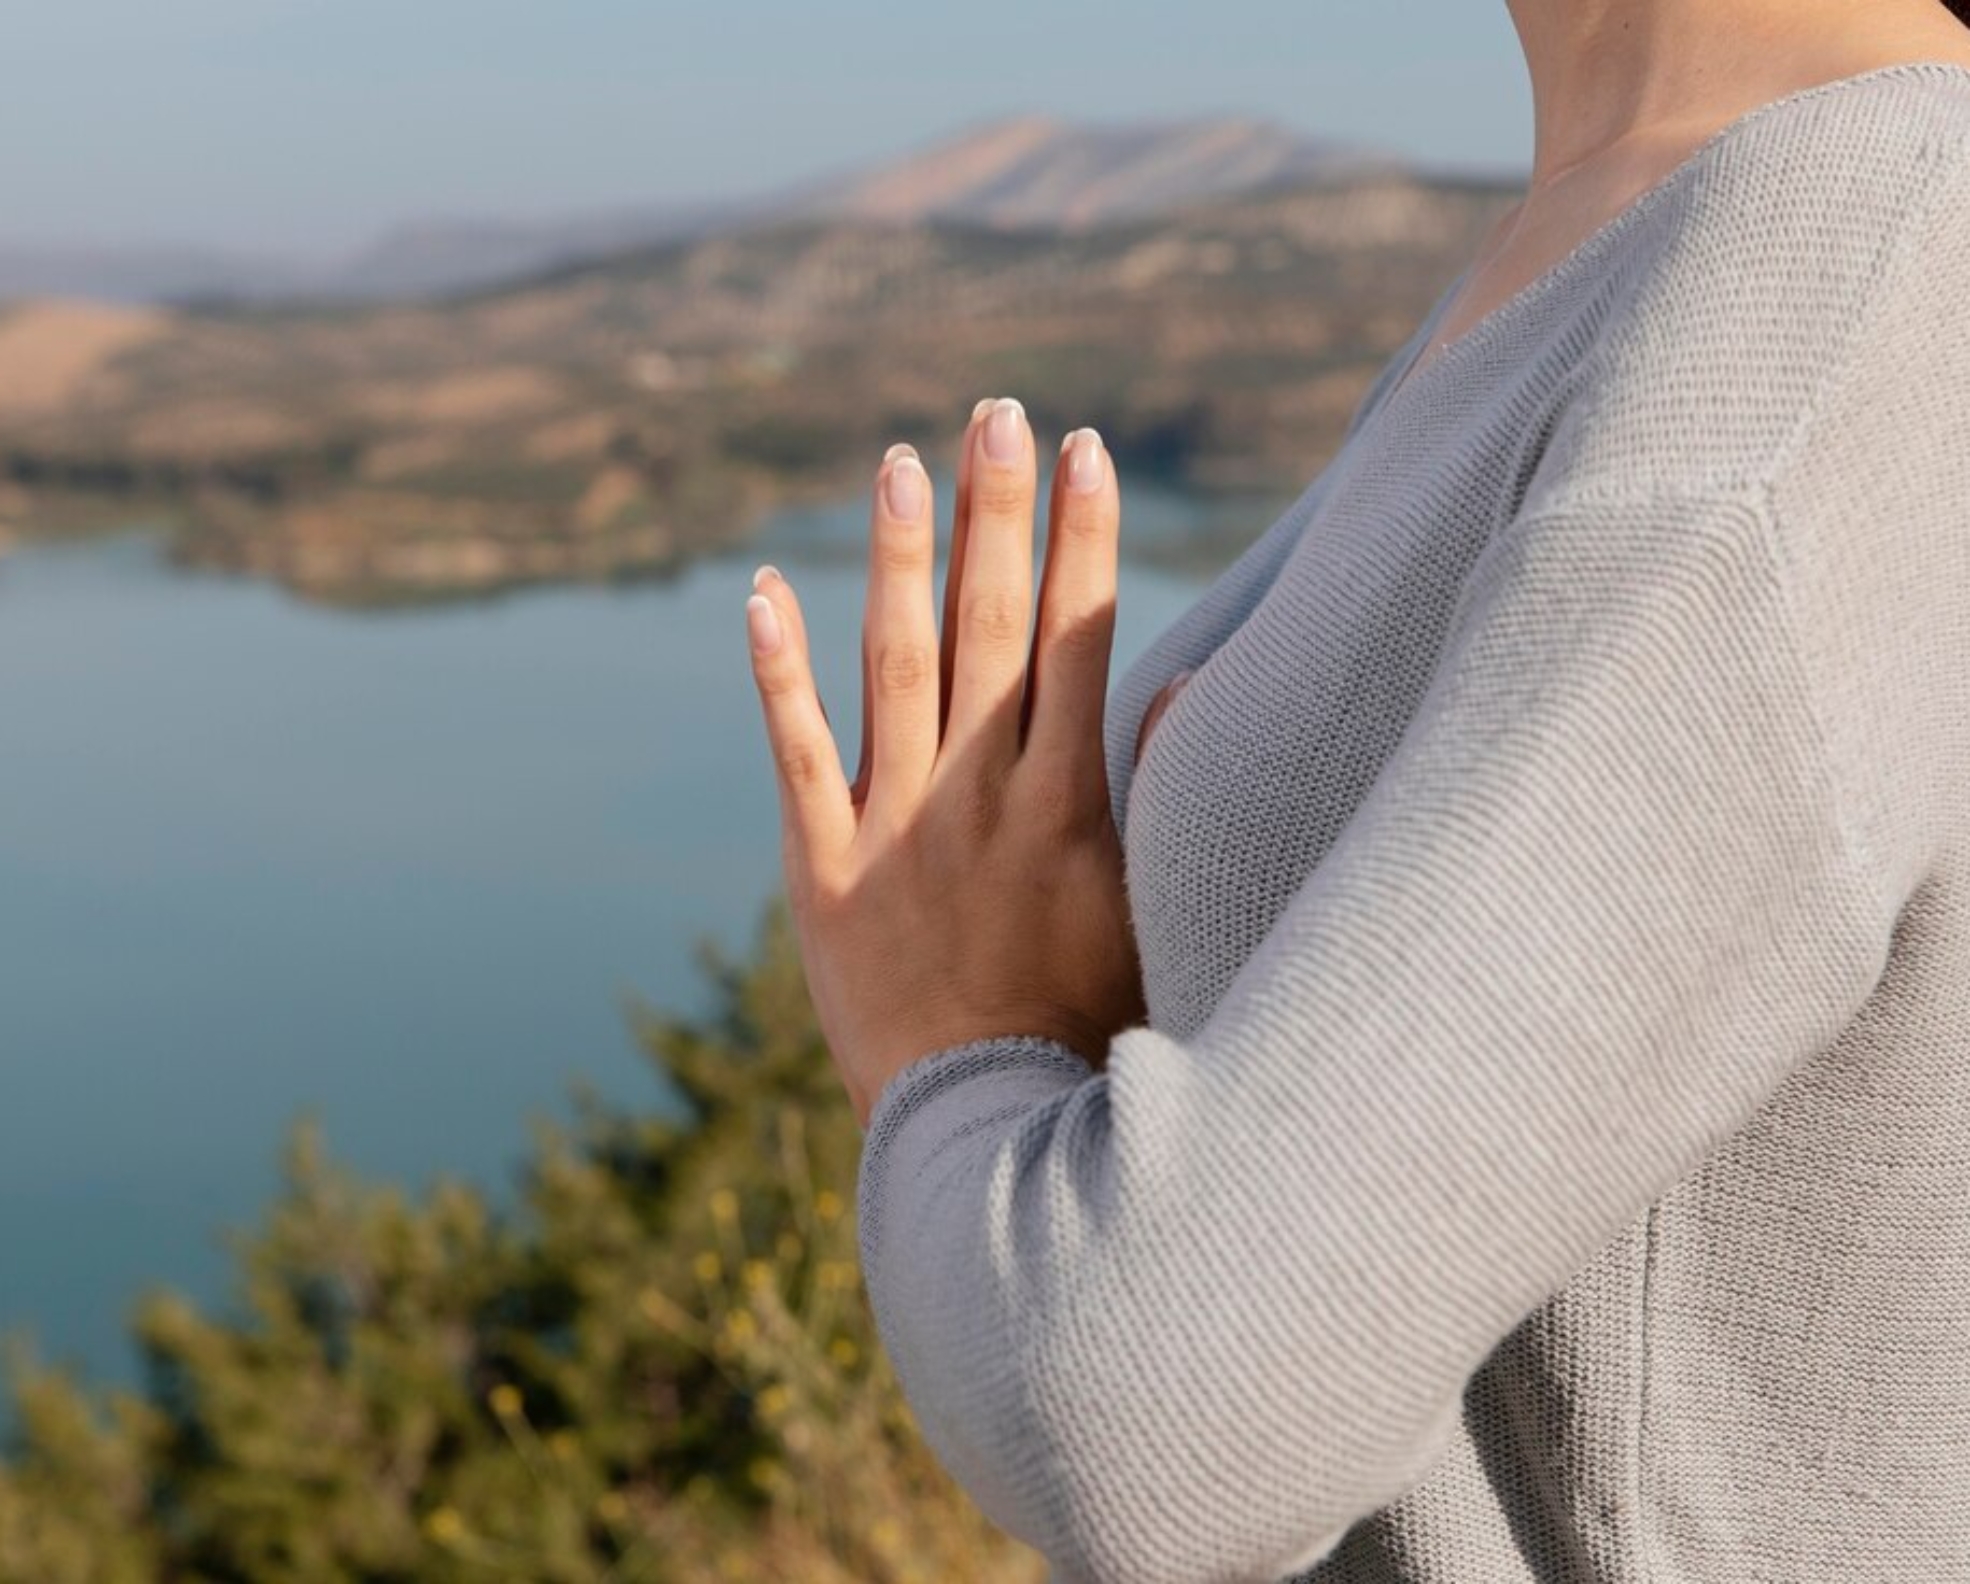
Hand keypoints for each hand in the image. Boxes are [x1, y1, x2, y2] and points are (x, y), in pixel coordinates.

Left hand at [744, 397, 1147, 1128]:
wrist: (979, 1135)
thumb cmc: (1083, 1034)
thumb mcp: (1152, 918)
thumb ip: (1159, 796)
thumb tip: (1191, 681)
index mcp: (1068, 810)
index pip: (1080, 642)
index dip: (1084, 539)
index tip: (1086, 449)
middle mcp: (980, 801)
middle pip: (992, 630)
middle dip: (998, 514)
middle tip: (995, 412)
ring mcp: (895, 831)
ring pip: (896, 668)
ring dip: (897, 558)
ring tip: (897, 460)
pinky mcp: (820, 873)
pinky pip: (796, 756)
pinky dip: (779, 674)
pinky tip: (761, 593)